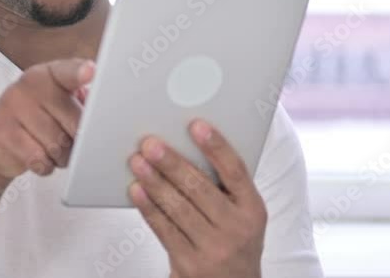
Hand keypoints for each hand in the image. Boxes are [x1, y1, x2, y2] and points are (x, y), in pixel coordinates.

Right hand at [0, 58, 92, 180]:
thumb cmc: (38, 121)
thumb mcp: (61, 106)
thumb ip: (83, 104)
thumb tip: (102, 113)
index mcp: (49, 74)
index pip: (68, 72)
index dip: (80, 72)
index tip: (90, 71)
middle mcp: (28, 85)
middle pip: (74, 121)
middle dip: (79, 140)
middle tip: (71, 140)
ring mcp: (11, 106)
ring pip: (57, 145)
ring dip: (61, 156)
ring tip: (52, 149)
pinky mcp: (0, 131)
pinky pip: (39, 159)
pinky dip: (45, 166)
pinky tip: (38, 157)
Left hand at [128, 119, 265, 277]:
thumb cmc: (232, 241)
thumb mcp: (241, 215)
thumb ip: (223, 187)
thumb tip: (184, 148)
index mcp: (253, 209)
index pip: (235, 171)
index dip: (216, 146)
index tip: (196, 125)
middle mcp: (237, 228)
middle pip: (200, 188)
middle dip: (171, 163)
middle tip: (150, 143)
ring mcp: (214, 248)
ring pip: (178, 208)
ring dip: (154, 182)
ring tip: (137, 162)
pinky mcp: (190, 264)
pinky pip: (165, 230)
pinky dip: (148, 208)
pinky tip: (137, 191)